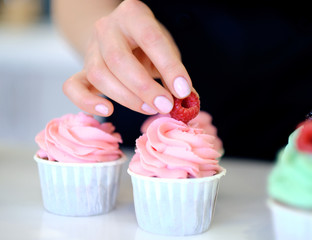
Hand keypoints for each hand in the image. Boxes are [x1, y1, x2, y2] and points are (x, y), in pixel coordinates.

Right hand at [63, 0, 192, 115]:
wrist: (120, 37)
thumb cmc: (147, 45)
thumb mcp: (165, 50)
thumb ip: (174, 73)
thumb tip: (187, 103)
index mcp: (133, 15)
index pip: (151, 39)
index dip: (169, 67)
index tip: (183, 91)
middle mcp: (107, 28)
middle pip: (118, 60)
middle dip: (144, 88)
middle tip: (165, 105)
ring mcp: (90, 48)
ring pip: (99, 75)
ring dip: (126, 98)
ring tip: (150, 108)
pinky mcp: (81, 69)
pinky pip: (73, 86)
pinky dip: (87, 102)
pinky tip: (108, 111)